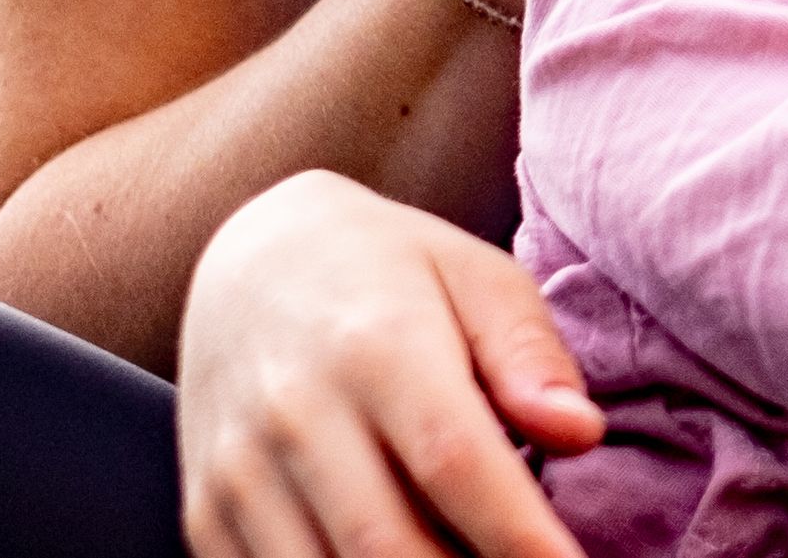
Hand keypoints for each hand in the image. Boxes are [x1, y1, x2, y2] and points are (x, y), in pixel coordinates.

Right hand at [178, 170, 601, 557]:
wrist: (253, 258)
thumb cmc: (392, 271)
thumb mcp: (478, 277)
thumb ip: (529, 356)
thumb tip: (581, 434)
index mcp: (379, 345)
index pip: (455, 463)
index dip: (519, 536)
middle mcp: (297, 414)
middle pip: (387, 546)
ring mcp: (239, 472)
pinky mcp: (206, 513)